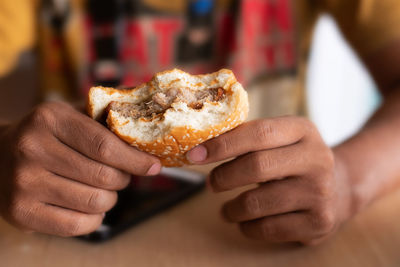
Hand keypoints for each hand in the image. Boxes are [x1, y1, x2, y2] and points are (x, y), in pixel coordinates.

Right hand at [0, 102, 160, 235]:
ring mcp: (23, 182)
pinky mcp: (20, 212)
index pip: (105, 146)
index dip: (136, 160)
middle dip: (123, 179)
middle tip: (122, 175)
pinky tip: (90, 206)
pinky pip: (78, 225)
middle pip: (103, 176)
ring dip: (110, 198)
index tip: (154, 166)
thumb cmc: (47, 136)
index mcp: (50, 119)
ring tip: (104, 189)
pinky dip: (95, 218)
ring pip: (95, 202)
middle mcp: (32, 149)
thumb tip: (148, 130)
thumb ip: (104, 121)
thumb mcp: (70, 116)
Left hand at [187, 117, 351, 244]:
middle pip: (256, 167)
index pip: (257, 133)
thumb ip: (248, 137)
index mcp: (303, 130)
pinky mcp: (318, 222)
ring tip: (226, 209)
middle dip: (223, 177)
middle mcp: (317, 158)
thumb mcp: (281, 138)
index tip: (195, 155)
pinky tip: (245, 222)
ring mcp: (320, 192)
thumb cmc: (294, 160)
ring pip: (258, 203)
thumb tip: (200, 146)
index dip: (222, 145)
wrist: (339, 187)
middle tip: (210, 184)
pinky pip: (268, 229)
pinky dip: (247, 227)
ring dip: (232, 208)